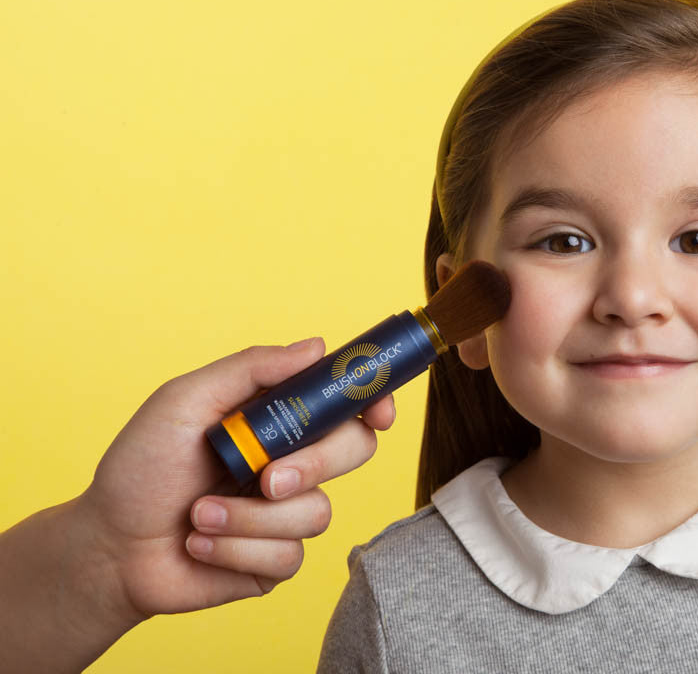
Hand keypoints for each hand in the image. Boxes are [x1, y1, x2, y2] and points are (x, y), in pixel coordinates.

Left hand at [82, 337, 394, 616]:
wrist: (108, 545)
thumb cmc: (141, 467)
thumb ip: (251, 369)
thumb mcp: (186, 401)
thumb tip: (316, 346)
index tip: (377, 414)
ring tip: (198, 515)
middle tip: (267, 479)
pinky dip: (236, 549)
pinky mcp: (275, 561)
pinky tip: (199, 543)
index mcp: (279, 419)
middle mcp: (293, 462)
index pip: (346, 404)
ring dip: (248, 517)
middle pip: (354, 451)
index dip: (373, 403)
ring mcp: (287, 513)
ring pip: (316, 512)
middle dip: (314, 465)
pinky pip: (288, 556)